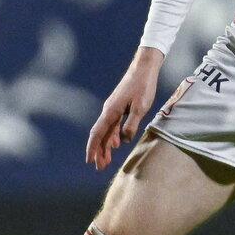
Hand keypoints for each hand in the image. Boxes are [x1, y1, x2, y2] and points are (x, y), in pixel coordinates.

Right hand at [86, 47, 163, 169]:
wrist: (144, 67)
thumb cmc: (143, 85)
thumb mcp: (141, 107)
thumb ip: (131, 124)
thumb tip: (123, 140)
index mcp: (111, 111)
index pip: (98, 133)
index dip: (93, 148)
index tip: (90, 161)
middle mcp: (109, 110)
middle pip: (100, 134)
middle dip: (99, 151)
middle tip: (99, 167)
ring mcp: (113, 107)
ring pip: (106, 130)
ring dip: (105, 145)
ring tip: (107, 160)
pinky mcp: (120, 106)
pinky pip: (113, 124)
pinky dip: (112, 135)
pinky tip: (116, 143)